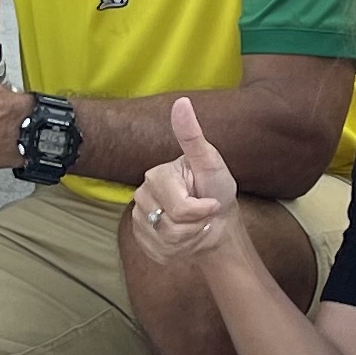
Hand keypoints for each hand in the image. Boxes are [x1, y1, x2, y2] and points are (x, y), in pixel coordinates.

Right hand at [133, 96, 238, 261]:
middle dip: (196, 227)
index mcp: (156, 175)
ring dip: (189, 240)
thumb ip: (193, 136)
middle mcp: (141, 195)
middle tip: (203, 216)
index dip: (202, 211)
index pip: (180, 207)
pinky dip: (178, 252)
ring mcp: (138, 219)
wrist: (216, 222)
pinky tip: (185, 239)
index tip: (212, 203)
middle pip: (170, 227)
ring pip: (165, 242)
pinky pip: (159, 253)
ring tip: (195, 227)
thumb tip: (181, 101)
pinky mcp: (141, 240)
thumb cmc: (216, 189)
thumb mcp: (211, 163)